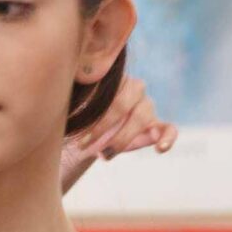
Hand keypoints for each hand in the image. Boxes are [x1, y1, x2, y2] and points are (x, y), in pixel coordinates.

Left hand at [62, 75, 176, 193]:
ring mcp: (147, 106)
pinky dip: (168, 138)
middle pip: (122, 105)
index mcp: (115, 77)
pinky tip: (160, 149)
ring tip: (103, 154)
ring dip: (120, 139)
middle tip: (82, 146)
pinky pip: (169, 129)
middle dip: (100, 128)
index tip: (75, 131)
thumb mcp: (72, 102)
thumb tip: (61, 83)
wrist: (86, 134)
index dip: (91, 113)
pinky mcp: (157, 124)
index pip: (106, 89)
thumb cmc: (77, 114)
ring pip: (141, 118)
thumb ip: (72, 92)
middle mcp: (134, 88)